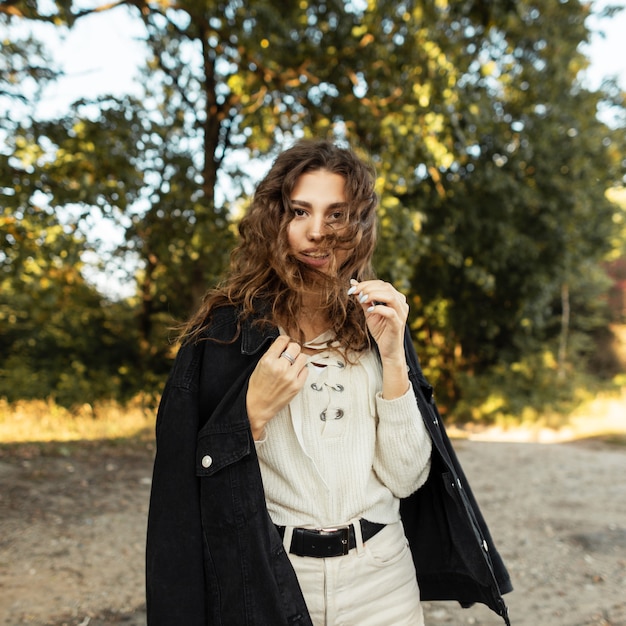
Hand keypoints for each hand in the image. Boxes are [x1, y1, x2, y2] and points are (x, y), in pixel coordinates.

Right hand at [246, 335, 308, 439]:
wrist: (257, 407)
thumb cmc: (257, 387)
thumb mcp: (259, 365)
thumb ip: (272, 354)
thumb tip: (283, 344)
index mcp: (268, 360)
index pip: (283, 340)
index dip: (284, 341)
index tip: (285, 343)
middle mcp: (280, 367)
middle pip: (295, 347)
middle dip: (292, 349)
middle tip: (289, 354)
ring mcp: (290, 377)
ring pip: (303, 357)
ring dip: (298, 359)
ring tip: (292, 364)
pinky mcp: (297, 385)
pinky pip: (306, 370)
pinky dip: (301, 370)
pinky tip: (294, 374)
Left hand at [348, 279, 409, 398]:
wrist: (388, 350)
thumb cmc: (380, 330)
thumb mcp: (369, 311)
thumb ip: (364, 298)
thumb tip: (353, 284)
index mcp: (396, 299)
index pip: (382, 284)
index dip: (367, 283)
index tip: (352, 288)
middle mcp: (401, 304)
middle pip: (386, 287)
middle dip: (368, 288)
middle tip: (355, 292)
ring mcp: (401, 314)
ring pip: (390, 297)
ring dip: (373, 295)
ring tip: (361, 299)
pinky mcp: (398, 324)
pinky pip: (390, 312)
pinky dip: (378, 308)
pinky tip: (369, 310)